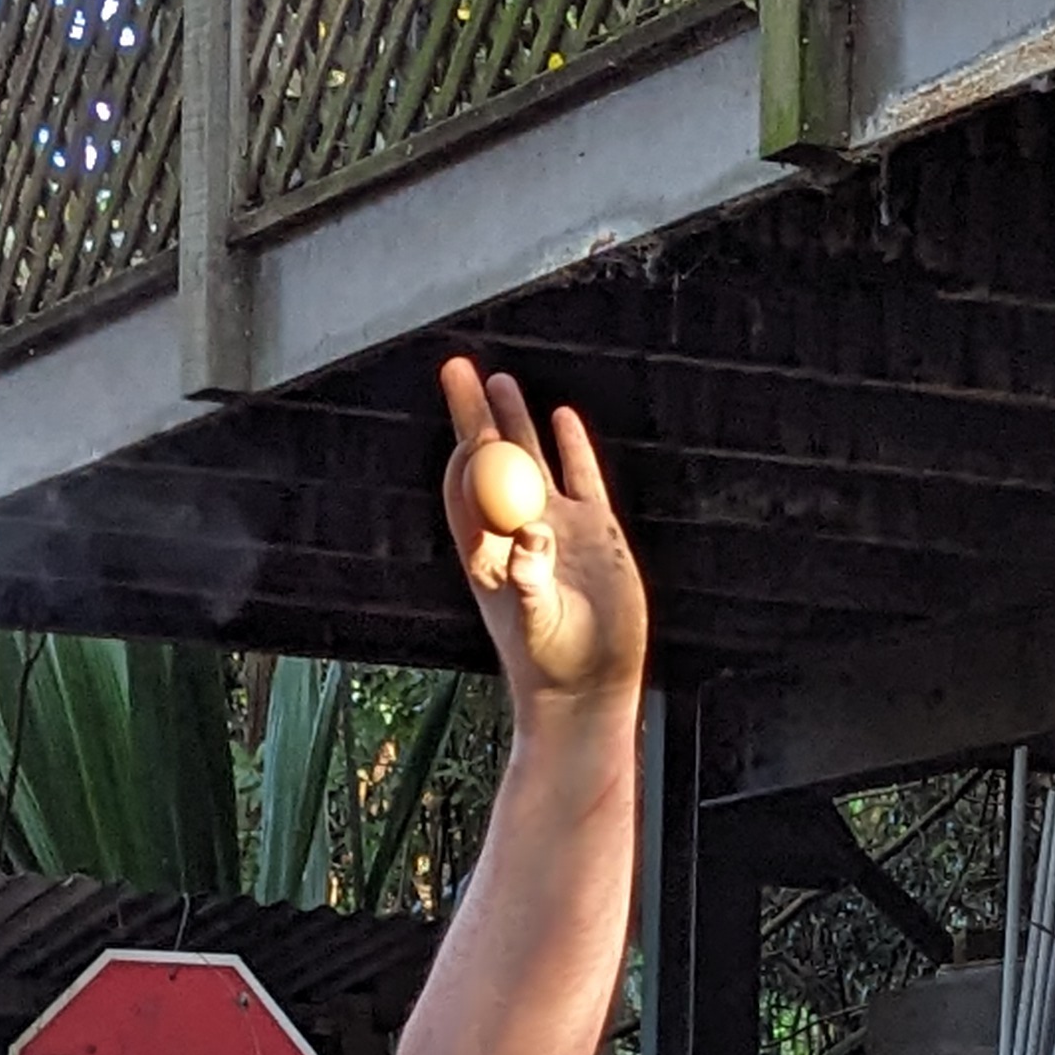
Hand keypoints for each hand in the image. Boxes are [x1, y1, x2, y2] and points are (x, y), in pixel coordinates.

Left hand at [439, 359, 645, 720]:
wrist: (591, 686)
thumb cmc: (552, 663)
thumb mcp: (537, 625)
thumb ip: (529, 581)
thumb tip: (530, 534)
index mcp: (489, 552)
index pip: (468, 489)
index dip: (463, 452)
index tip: (460, 422)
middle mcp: (517, 532)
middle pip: (490, 461)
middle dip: (474, 416)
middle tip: (459, 369)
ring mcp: (557, 529)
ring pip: (531, 461)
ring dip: (514, 422)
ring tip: (498, 382)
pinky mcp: (595, 534)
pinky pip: (581, 479)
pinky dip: (573, 448)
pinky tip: (562, 418)